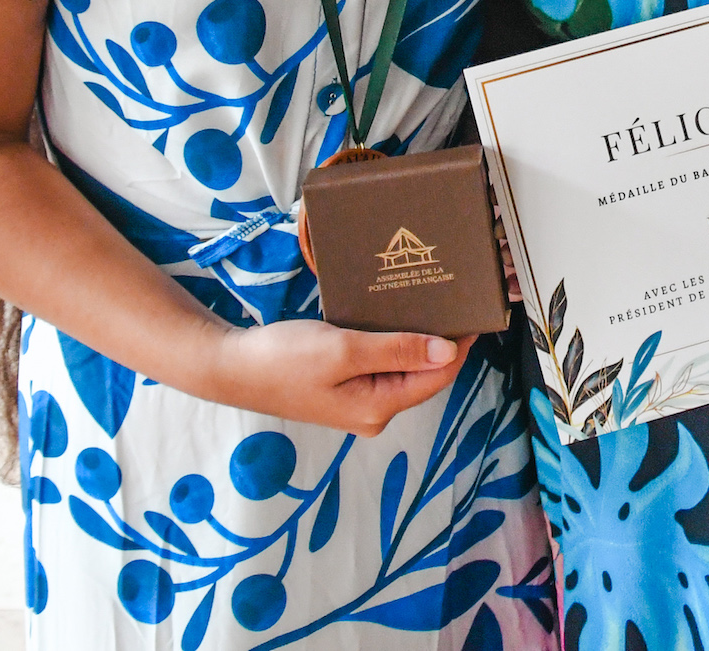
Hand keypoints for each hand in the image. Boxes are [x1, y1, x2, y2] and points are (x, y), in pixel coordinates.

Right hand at [206, 319, 472, 435]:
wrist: (232, 367)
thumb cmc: (283, 360)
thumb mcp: (345, 350)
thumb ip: (398, 349)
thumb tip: (447, 351)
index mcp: (377, 409)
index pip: (437, 376)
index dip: (461, 345)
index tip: (477, 311)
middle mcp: (373, 411)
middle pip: (423, 373)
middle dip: (442, 339)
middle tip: (456, 298)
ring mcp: (358, 400)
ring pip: (403, 365)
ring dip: (418, 337)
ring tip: (433, 301)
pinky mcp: (344, 385)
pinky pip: (381, 362)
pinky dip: (394, 338)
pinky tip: (396, 315)